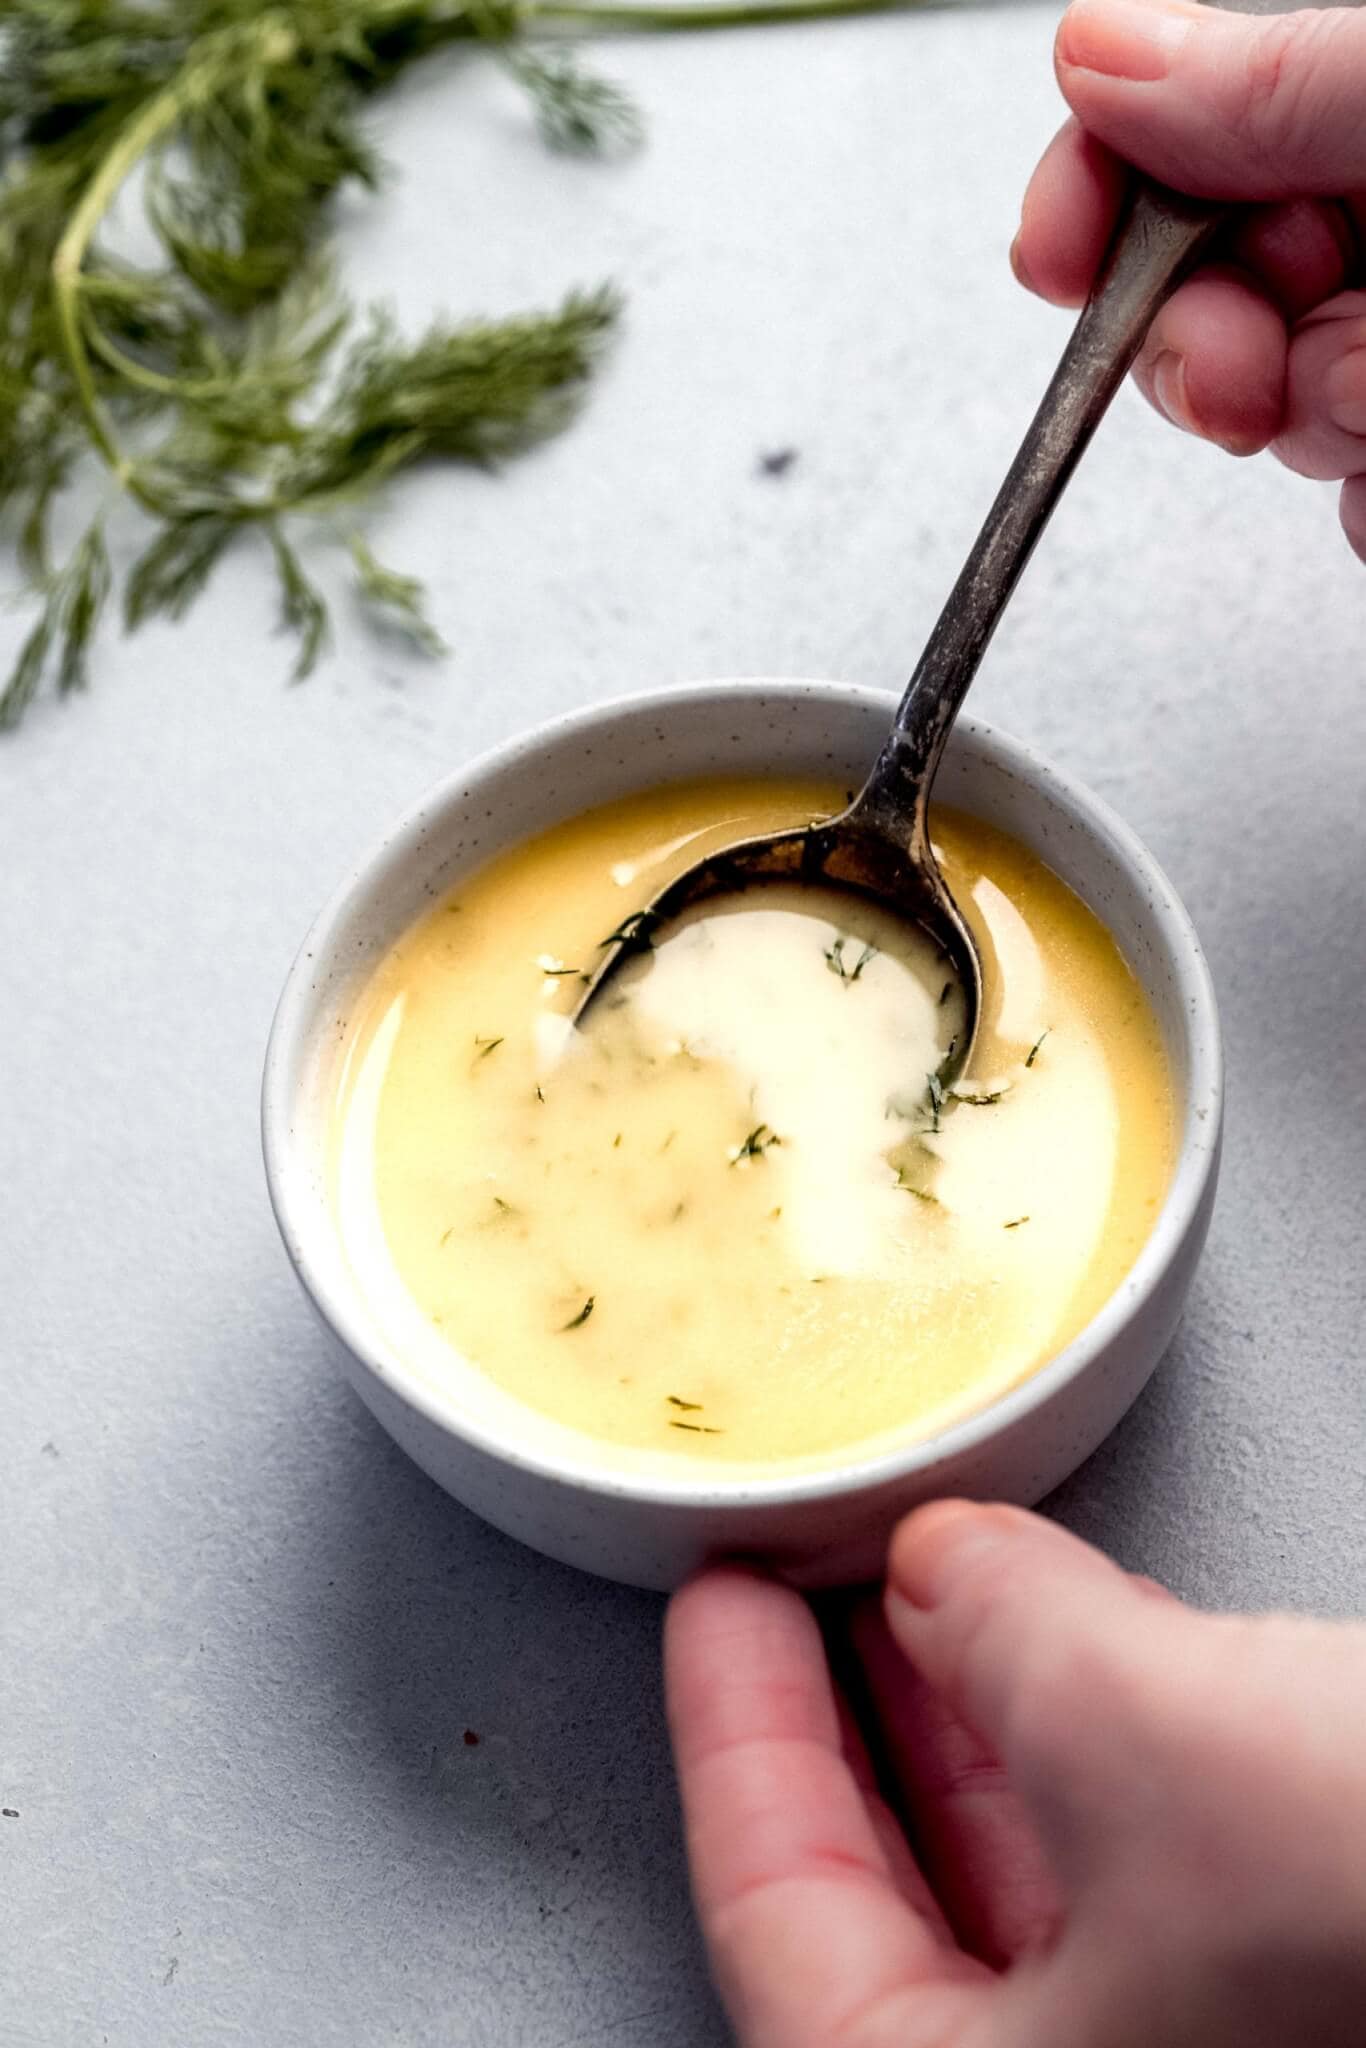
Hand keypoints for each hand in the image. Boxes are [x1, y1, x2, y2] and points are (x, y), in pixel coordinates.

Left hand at [664, 1502, 1365, 2046]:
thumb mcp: (1145, 1732)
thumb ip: (996, 1632)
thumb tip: (943, 1567)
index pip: (779, 1925)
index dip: (732, 1734)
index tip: (717, 1606)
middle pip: (884, 1912)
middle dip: (842, 1721)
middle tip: (795, 1588)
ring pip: (1022, 1885)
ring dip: (968, 1716)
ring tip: (923, 1585)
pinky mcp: (1293, 1982)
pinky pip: (1137, 1863)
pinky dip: (1091, 1737)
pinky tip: (1076, 1636)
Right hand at [1015, 0, 1365, 558]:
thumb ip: (1275, 84)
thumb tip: (1099, 52)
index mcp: (1360, 105)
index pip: (1173, 123)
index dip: (1093, 188)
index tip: (1058, 255)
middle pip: (1192, 283)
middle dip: (1194, 340)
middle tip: (1238, 368)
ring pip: (1264, 408)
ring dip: (1303, 423)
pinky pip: (1344, 498)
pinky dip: (1362, 500)